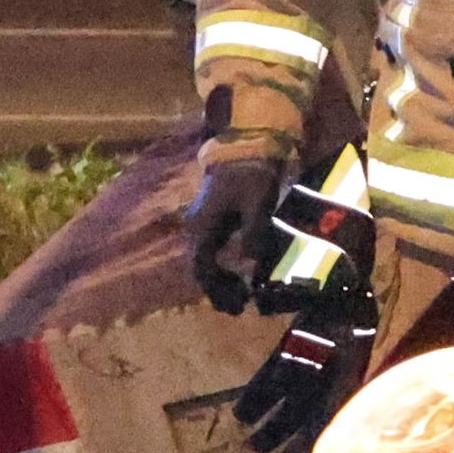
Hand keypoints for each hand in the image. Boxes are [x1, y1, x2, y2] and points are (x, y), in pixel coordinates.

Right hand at [185, 141, 294, 316]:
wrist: (245, 145)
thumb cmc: (251, 173)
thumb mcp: (257, 203)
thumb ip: (253, 233)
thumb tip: (250, 263)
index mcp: (203, 225)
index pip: (202, 267)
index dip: (216, 289)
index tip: (236, 303)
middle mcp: (196, 226)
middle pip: (200, 266)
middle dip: (217, 289)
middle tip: (238, 307)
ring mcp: (202, 221)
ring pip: (205, 258)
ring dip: (219, 278)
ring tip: (239, 295)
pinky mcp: (212, 217)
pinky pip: (212, 248)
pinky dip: (222, 264)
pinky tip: (237, 272)